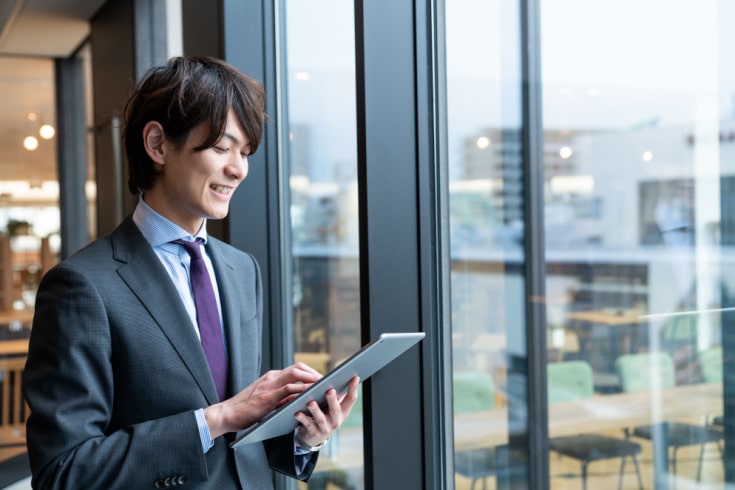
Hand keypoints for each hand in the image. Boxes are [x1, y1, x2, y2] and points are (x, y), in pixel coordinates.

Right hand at [204, 362, 322, 438]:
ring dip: (311, 379)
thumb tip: (296, 399)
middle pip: (298, 367)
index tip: (320, 379)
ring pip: (295, 374)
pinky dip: (302, 390)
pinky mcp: (267, 396)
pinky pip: (289, 389)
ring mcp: (269, 385)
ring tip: (323, 387)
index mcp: (270, 377)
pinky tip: (310, 395)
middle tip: (325, 382)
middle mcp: (271, 377)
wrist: (226, 414)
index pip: (294, 369)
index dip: (309, 372)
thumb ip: (279, 397)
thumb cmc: (244, 410)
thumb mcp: (264, 400)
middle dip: (314, 373)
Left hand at [294, 375, 359, 447]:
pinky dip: (302, 418)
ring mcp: (326, 428)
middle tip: (330, 390)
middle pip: (335, 410)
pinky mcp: (314, 433)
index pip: (351, 399)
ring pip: (321, 419)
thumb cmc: (324, 414)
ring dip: (315, 410)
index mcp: (343, 411)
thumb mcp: (331, 406)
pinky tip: (297, 412)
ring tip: (310, 402)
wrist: (314, 436)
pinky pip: (308, 425)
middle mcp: (336, 420)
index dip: (353, 389)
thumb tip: (334, 376)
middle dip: (332, 400)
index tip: (355, 377)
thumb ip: (334, 395)